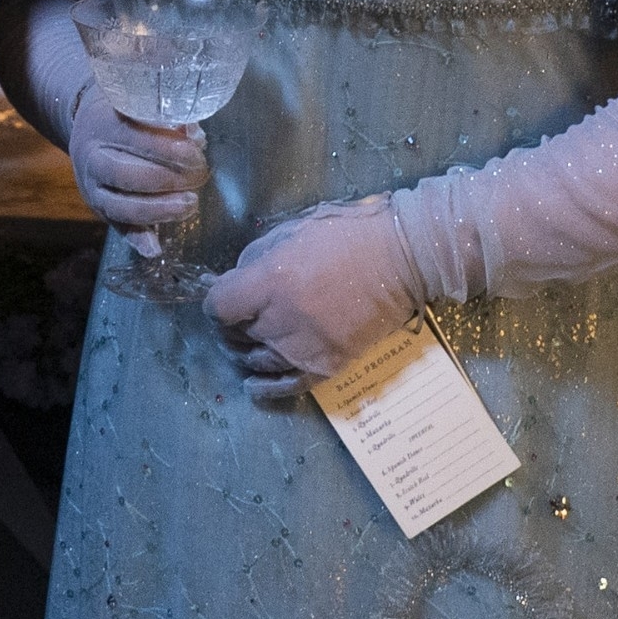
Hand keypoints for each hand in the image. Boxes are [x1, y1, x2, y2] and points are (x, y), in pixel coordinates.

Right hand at [69, 99, 207, 236]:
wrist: (87, 127)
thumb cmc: (125, 115)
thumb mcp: (140, 106)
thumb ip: (169, 121)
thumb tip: (196, 138)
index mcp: (103, 126)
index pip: (133, 137)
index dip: (166, 148)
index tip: (195, 155)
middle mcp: (92, 158)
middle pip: (125, 175)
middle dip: (166, 180)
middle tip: (198, 178)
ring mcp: (92, 188)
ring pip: (119, 206)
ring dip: (158, 210)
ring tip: (190, 205)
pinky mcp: (98, 209)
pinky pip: (116, 227)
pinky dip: (137, 239)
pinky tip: (155, 248)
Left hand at [204, 196, 424, 403]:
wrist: (402, 258)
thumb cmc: (345, 235)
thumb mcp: (291, 231)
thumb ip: (256, 259)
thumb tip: (233, 281)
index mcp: (271, 283)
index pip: (218, 307)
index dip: (215, 302)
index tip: (223, 297)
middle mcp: (282, 321)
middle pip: (236, 334)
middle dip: (232, 324)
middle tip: (240, 315)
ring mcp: (306, 348)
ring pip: (256, 361)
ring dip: (246, 350)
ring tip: (249, 340)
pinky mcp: (328, 366)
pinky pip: (286, 385)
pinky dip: (265, 386)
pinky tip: (253, 383)